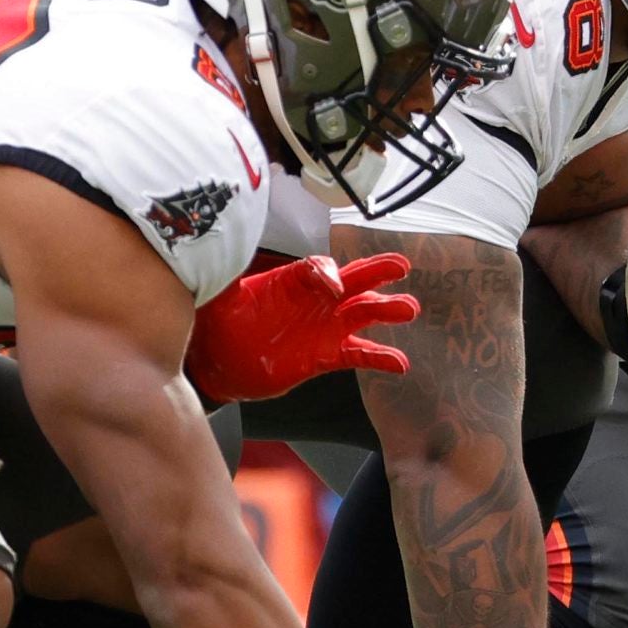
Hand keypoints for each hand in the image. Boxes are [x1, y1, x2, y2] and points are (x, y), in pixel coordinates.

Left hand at [184, 253, 417, 403]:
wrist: (220, 366)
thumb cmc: (220, 328)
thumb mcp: (220, 301)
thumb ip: (226, 282)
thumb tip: (219, 261)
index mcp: (293, 281)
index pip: (320, 267)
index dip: (329, 273)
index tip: (333, 285)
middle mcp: (316, 300)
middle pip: (355, 280)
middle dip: (378, 270)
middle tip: (401, 266)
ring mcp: (325, 326)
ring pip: (364, 312)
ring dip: (388, 309)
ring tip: (408, 309)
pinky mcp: (328, 355)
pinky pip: (360, 354)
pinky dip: (381, 357)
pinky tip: (400, 363)